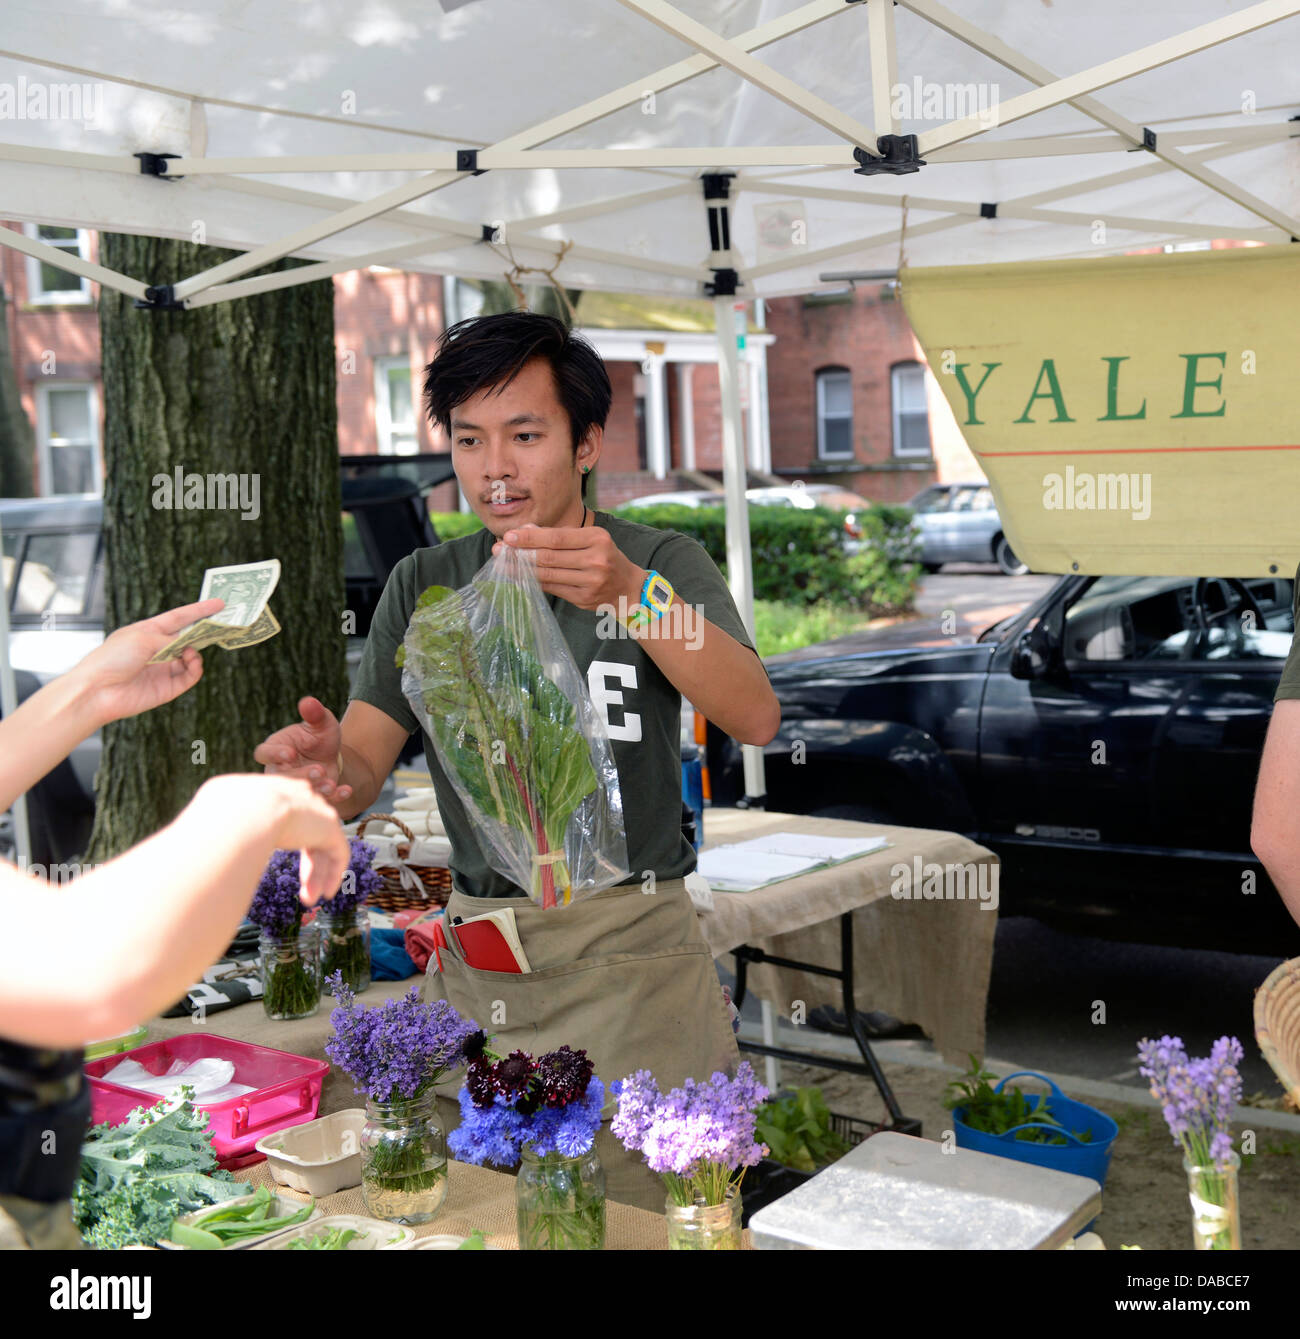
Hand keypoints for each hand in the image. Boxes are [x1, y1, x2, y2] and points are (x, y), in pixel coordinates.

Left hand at [72, 598, 225, 724]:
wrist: (97, 691)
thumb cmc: (112, 658)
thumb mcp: (142, 638)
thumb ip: (170, 640)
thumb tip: (188, 648)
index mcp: (148, 632)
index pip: (179, 617)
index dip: (198, 610)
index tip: (219, 603)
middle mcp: (158, 649)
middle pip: (189, 637)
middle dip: (205, 632)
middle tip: (223, 627)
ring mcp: (163, 668)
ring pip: (192, 657)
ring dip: (196, 652)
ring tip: (191, 652)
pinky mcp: (168, 687)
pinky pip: (190, 675)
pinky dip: (195, 667)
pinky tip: (191, 662)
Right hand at [188, 774, 348, 905]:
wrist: (239, 814)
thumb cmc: (215, 821)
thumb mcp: (209, 821)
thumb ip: (217, 835)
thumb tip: (199, 854)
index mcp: (268, 792)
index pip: (284, 818)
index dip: (284, 841)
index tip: (276, 861)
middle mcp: (294, 797)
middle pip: (305, 835)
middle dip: (306, 867)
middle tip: (301, 894)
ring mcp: (313, 810)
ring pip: (321, 847)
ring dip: (316, 876)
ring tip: (309, 901)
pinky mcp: (328, 826)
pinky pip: (338, 853)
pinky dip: (333, 873)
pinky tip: (326, 893)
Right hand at [253, 695, 351, 801]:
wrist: (331, 754)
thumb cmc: (319, 736)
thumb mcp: (321, 722)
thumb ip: (315, 713)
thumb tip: (309, 702)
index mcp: (275, 748)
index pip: (264, 753)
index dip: (274, 754)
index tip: (290, 753)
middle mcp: (279, 769)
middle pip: (281, 777)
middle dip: (299, 775)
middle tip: (318, 771)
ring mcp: (295, 785)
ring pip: (299, 792)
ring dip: (315, 789)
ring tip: (331, 784)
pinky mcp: (312, 796)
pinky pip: (320, 801)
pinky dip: (334, 798)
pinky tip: (347, 790)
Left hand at [492, 524, 644, 614]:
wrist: (628, 587)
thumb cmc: (604, 557)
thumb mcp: (589, 539)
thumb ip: (560, 536)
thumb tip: (525, 532)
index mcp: (597, 539)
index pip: (557, 537)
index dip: (531, 537)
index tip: (509, 536)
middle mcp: (596, 560)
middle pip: (550, 557)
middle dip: (521, 554)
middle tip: (499, 550)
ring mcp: (591, 582)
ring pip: (548, 575)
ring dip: (521, 570)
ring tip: (503, 564)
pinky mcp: (584, 599)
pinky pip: (552, 589)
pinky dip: (533, 583)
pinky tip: (519, 578)